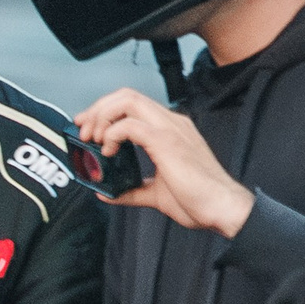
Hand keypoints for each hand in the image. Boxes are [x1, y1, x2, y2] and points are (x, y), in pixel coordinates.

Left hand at [75, 86, 253, 237]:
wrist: (222, 208)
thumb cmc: (199, 200)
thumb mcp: (157, 194)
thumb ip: (132, 190)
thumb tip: (107, 194)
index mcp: (170, 130)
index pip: (132, 105)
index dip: (105, 110)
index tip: (87, 127)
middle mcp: (170, 123)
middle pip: (126, 95)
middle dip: (98, 108)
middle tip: (82, 129)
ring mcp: (170, 129)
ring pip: (127, 101)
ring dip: (102, 117)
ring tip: (92, 139)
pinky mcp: (167, 141)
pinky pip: (130, 125)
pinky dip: (112, 134)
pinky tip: (108, 151)